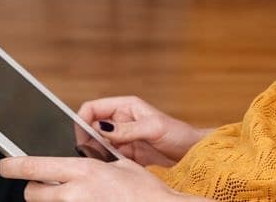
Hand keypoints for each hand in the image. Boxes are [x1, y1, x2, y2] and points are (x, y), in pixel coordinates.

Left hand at [0, 157, 210, 200]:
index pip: (36, 166)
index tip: (4, 165)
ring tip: (71, 195)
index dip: (14, 166)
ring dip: (52, 200)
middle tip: (42, 185)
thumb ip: (98, 162)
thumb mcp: (122, 165)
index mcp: (85, 170)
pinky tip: (86, 201)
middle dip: (34, 188)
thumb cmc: (146, 191)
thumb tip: (85, 159)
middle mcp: (76, 193)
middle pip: (33, 193)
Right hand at [77, 96, 212, 166]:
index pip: (93, 108)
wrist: (192, 153)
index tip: (83, 137)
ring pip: (97, 145)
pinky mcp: (126, 155)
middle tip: (93, 154)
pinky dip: (106, 163)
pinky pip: (108, 158)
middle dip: (88, 140)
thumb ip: (127, 129)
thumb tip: (101, 128)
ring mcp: (123, 138)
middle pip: (91, 128)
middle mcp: (121, 121)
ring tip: (104, 162)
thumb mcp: (154, 128)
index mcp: (125, 106)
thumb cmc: (179, 134)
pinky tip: (111, 168)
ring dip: (97, 153)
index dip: (83, 121)